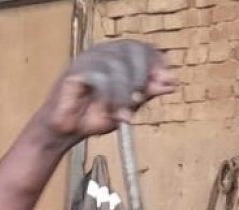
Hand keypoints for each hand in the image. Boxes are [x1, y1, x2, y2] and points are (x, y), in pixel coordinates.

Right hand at [38, 41, 174, 143]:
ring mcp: (88, 58)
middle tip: (140, 99)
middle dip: (141, 75)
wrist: (67, 132)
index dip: (156, 62)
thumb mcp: (127, 107)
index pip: (142, 48)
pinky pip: (99, 76)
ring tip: (124, 114)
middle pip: (132, 49)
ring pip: (116, 64)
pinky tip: (113, 112)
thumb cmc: (94, 117)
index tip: (167, 82)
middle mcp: (104, 52)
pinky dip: (110, 96)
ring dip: (124, 92)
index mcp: (118, 57)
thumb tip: (172, 82)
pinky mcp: (75, 70)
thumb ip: (146, 93)